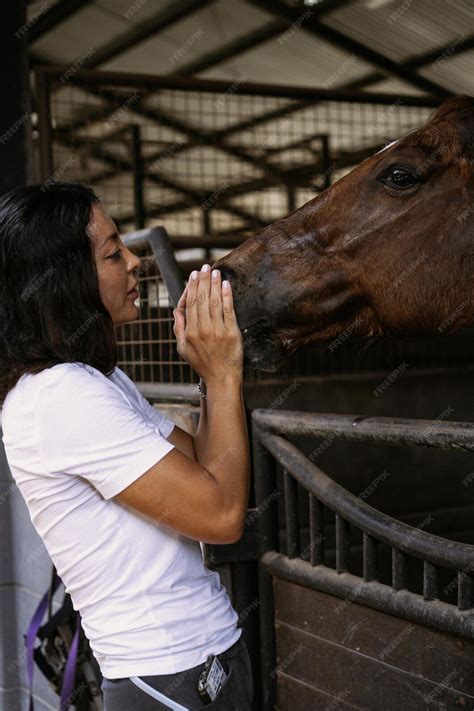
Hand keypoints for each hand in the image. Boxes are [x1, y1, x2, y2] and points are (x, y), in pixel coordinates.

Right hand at [173, 265, 242, 382]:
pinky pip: (228, 310)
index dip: (192, 287)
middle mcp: (202, 329)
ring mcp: (217, 330)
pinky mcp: (231, 332)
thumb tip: (176, 311)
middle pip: (201, 299)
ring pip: (214, 302)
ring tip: (215, 271)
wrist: (221, 378)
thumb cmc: (203, 364)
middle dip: (203, 281)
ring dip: (214, 284)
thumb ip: (179, 329)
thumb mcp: (183, 349)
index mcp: (189, 332)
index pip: (190, 304)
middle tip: (204, 267)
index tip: (194, 275)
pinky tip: (226, 284)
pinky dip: (227, 296)